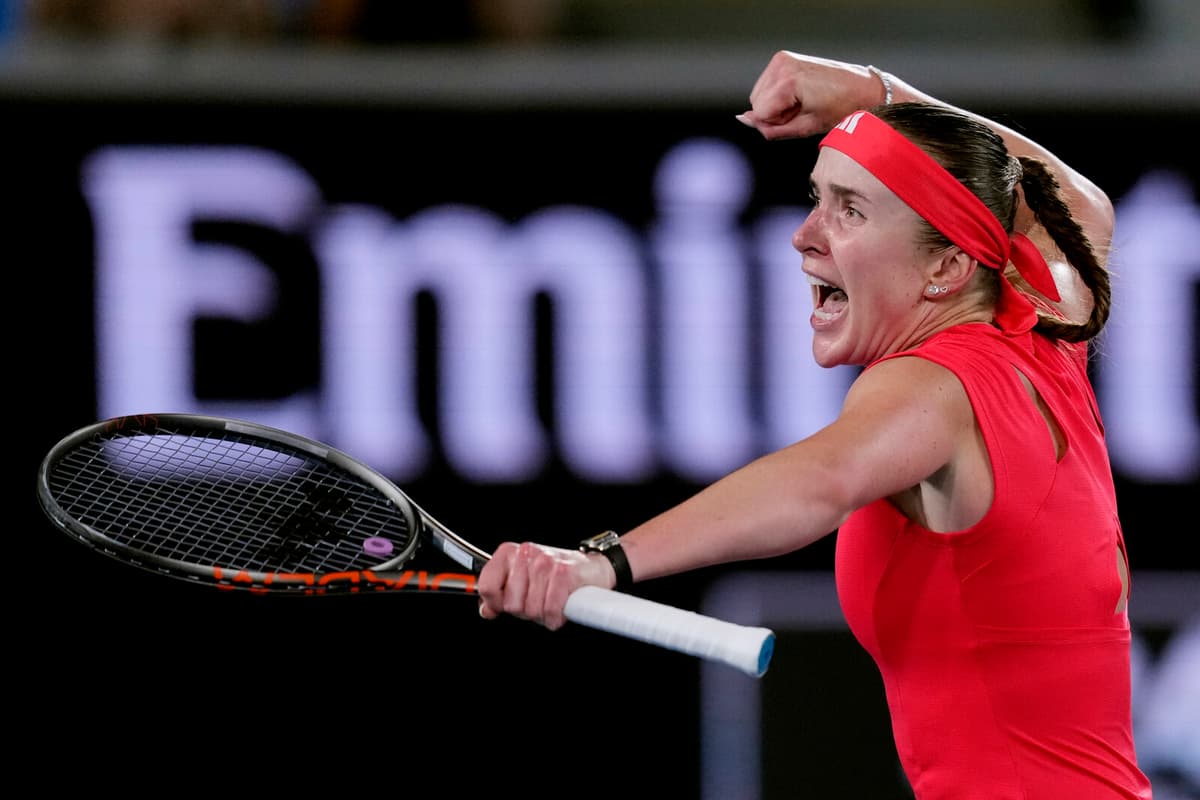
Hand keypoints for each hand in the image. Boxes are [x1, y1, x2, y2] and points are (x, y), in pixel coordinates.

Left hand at [476, 541, 614, 628]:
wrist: (594, 568)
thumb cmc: (558, 574)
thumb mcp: (524, 579)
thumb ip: (501, 594)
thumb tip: (486, 610)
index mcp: (510, 553)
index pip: (487, 585)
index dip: (496, 603)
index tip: (505, 605)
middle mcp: (526, 554)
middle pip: (511, 605)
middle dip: (526, 611)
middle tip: (540, 601)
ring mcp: (545, 563)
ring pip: (532, 610)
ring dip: (543, 615)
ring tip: (552, 602)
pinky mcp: (564, 574)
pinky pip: (551, 611)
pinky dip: (556, 618)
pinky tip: (561, 610)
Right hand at [737, 51, 884, 139]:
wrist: (862, 89)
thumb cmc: (840, 109)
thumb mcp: (805, 127)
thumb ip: (771, 128)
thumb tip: (744, 119)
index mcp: (789, 81)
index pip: (760, 113)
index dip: (775, 124)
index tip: (797, 120)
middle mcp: (782, 65)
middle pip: (756, 103)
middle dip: (774, 113)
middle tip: (802, 112)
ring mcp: (782, 59)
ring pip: (759, 95)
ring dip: (775, 104)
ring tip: (802, 103)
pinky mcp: (783, 58)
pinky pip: (767, 85)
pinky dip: (778, 94)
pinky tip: (799, 94)